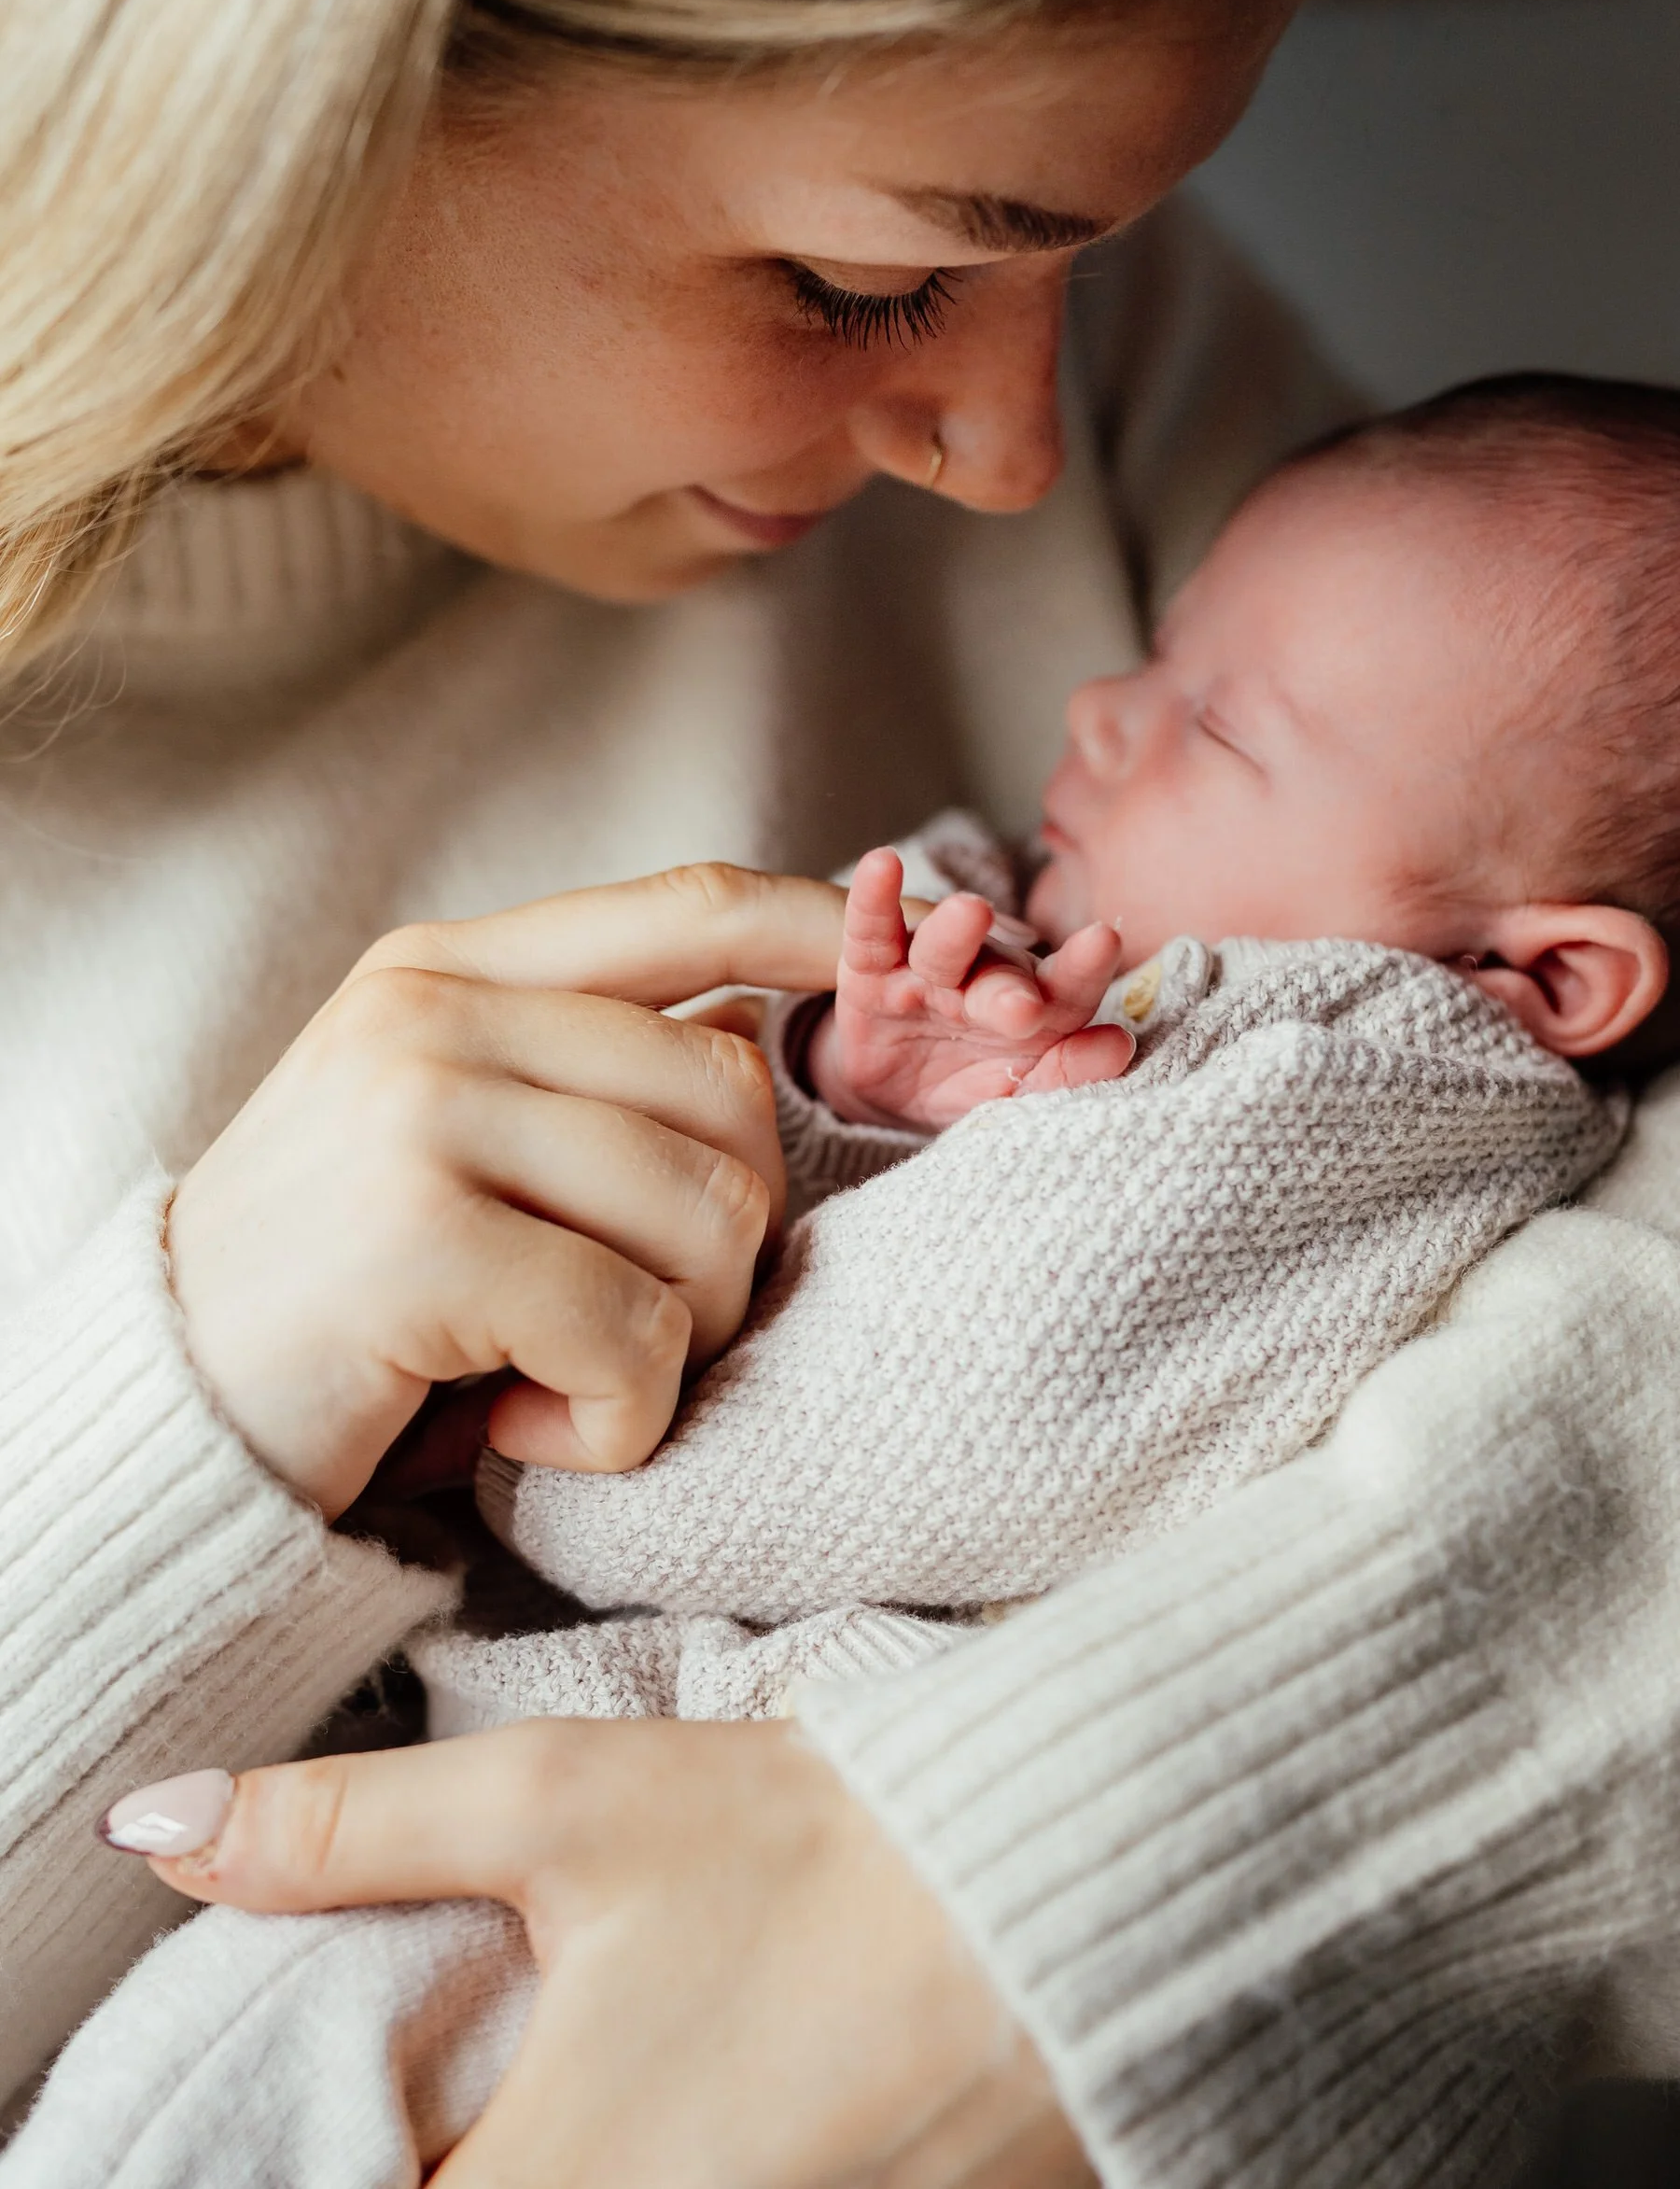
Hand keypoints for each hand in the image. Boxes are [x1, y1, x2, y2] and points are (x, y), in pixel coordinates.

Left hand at [117, 1723, 1097, 2187]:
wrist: (1059, 1909)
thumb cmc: (815, 1857)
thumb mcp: (569, 1808)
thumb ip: (350, 1828)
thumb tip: (166, 1833)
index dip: (323, 2162)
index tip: (362, 2087)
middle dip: (437, 2153)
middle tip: (470, 2069)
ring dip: (549, 2162)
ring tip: (583, 2075)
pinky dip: (644, 2173)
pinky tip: (678, 2101)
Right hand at [168, 865, 845, 1518]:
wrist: (163, 1415)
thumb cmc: (337, 1291)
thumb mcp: (438, 1132)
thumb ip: (574, 1065)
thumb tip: (762, 1015)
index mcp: (444, 970)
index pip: (678, 909)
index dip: (807, 924)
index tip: (892, 944)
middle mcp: (436, 1015)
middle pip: (735, 1095)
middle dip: (730, 1243)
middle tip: (627, 1326)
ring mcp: (422, 1113)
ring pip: (710, 1217)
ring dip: (677, 1342)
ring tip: (562, 1378)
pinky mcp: (422, 1239)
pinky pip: (636, 1335)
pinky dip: (618, 1420)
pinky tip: (526, 1426)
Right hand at [808, 849, 1133, 1131]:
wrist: (891, 1093)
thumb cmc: (968, 1082)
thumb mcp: (1012, 1094)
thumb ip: (1063, 1073)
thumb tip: (1119, 1045)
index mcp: (1030, 1008)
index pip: (1064, 990)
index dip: (1083, 969)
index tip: (1104, 941)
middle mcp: (981, 981)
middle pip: (999, 976)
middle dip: (1009, 987)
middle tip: (1024, 1003)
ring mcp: (923, 974)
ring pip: (939, 949)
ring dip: (954, 932)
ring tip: (970, 911)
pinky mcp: (868, 973)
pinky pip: (872, 932)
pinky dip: (874, 899)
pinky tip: (881, 864)